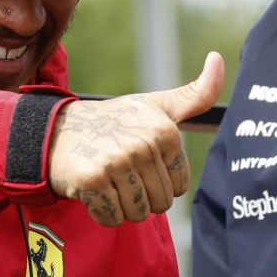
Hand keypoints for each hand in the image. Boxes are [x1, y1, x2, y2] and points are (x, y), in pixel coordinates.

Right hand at [47, 51, 223, 226]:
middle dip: (143, 195)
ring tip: (110, 180)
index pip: (179, 187)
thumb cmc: (116, 121)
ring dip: (123, 206)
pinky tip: (94, 190)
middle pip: (160, 203)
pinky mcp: (92, 180)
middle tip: (122, 172)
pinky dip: (103, 212)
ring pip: (138, 214)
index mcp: (164, 131)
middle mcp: (142, 145)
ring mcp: (117, 162)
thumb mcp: (158, 106)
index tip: (142, 162)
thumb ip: (196, 94)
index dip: (161, 180)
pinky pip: (112, 218)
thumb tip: (218, 58)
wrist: (59, 130)